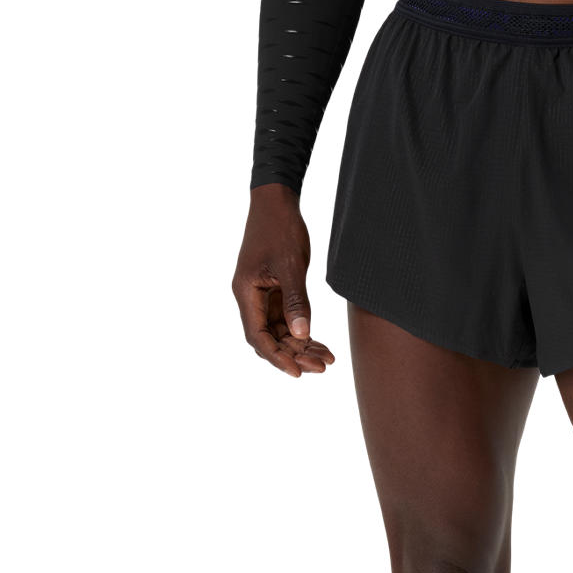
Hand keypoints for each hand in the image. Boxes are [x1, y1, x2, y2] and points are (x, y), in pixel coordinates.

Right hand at [232, 184, 335, 377]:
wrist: (277, 201)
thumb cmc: (280, 228)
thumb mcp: (291, 265)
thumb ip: (295, 301)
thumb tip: (300, 335)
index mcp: (246, 292)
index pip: (258, 336)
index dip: (276, 357)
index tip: (297, 372)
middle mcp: (251, 298)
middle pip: (269, 339)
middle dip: (294, 355)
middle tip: (321, 367)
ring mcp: (262, 296)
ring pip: (280, 332)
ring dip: (301, 347)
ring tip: (326, 360)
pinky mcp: (275, 292)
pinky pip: (287, 320)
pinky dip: (303, 332)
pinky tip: (321, 344)